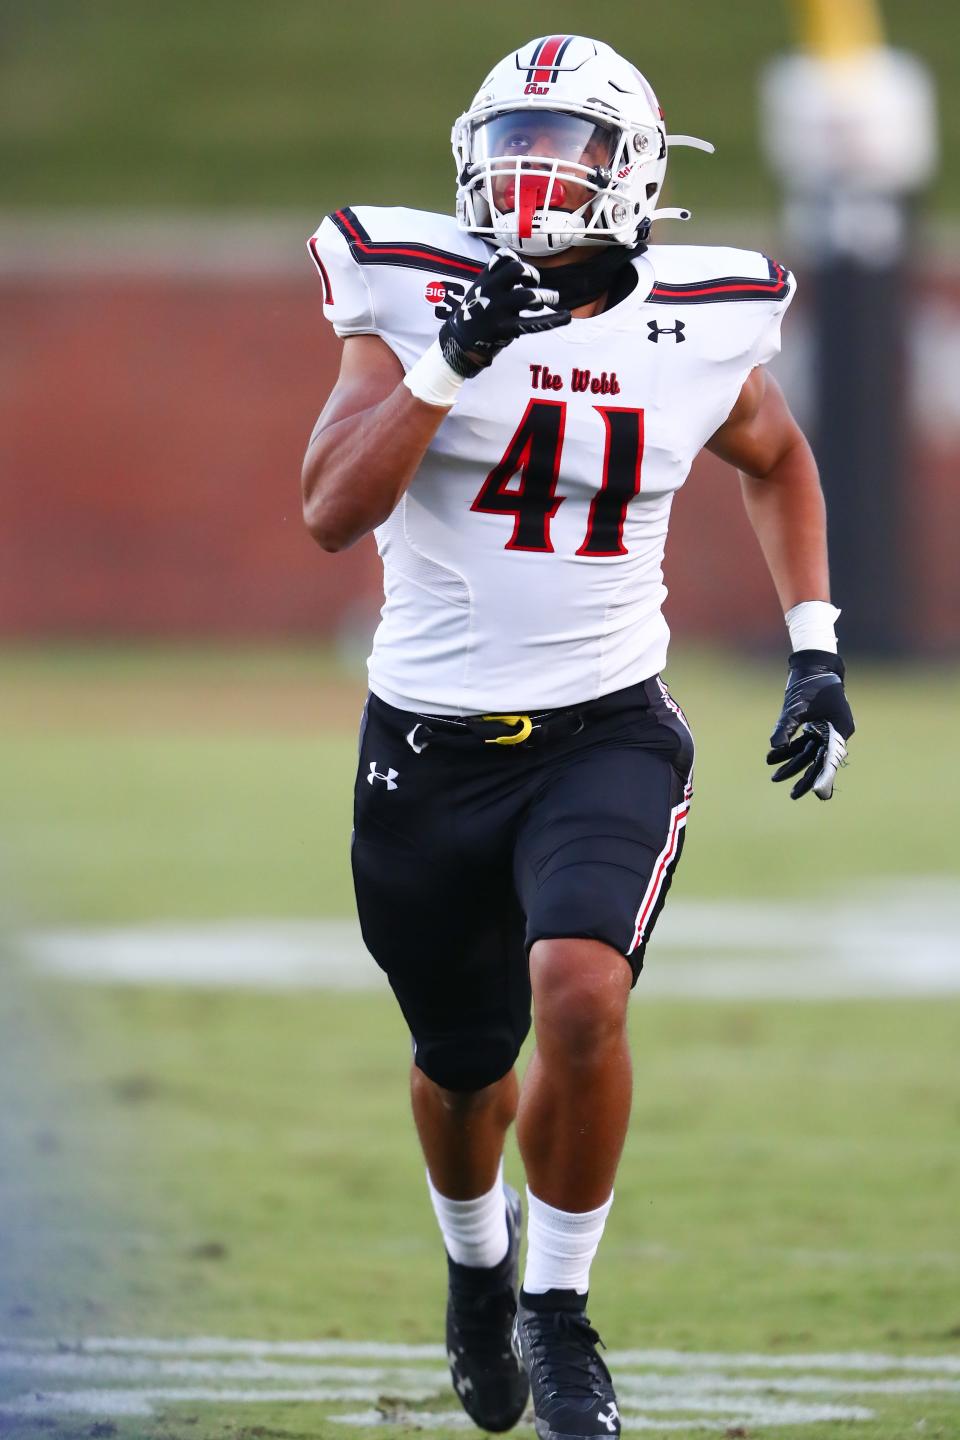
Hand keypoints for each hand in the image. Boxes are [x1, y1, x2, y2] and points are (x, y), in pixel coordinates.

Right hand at [439, 248, 569, 377]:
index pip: (504, 257)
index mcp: (485, 279)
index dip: (516, 260)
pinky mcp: (506, 329)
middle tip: (533, 285)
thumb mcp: (478, 290)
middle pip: (518, 269)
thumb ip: (497, 278)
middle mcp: (491, 291)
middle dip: (532, 275)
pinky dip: (554, 319)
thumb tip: (525, 271)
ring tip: (551, 299)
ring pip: (528, 295)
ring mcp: (498, 310)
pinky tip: (567, 316)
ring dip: (545, 296)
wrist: (459, 341)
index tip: (519, 273)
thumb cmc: (474, 314)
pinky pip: (533, 323)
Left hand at [767, 650, 854, 800]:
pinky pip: (802, 743)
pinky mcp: (816, 726)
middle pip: (820, 760)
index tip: (818, 794)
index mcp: (839, 729)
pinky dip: (788, 751)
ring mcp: (826, 730)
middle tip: (793, 796)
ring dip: (792, 765)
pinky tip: (772, 759)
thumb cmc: (809, 683)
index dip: (823, 777)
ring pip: (809, 754)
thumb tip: (773, 747)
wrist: (813, 665)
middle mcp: (836, 733)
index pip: (830, 758)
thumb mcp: (796, 705)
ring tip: (774, 778)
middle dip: (806, 777)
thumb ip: (786, 726)